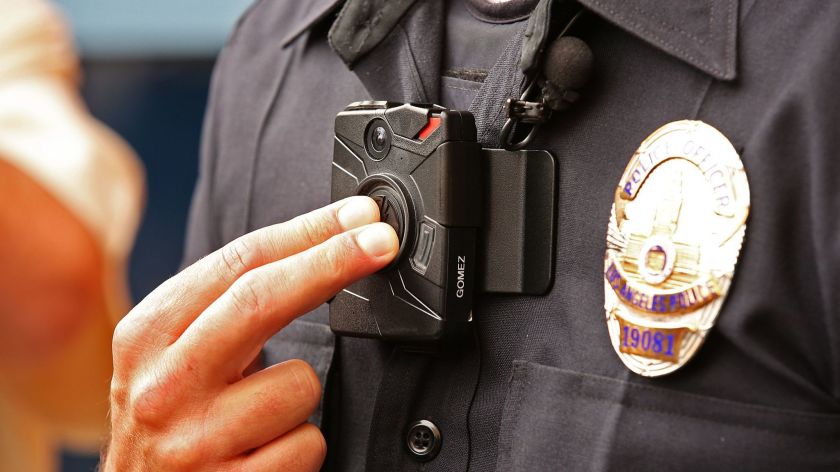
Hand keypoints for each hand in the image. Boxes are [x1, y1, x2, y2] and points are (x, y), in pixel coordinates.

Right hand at [104, 197, 397, 470]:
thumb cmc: (171, 421)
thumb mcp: (174, 356)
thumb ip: (225, 309)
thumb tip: (317, 249)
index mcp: (148, 336)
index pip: (237, 264)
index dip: (308, 233)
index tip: (358, 217)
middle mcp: (162, 385)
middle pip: (261, 300)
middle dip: (332, 260)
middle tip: (382, 240)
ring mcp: (193, 441)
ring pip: (300, 384)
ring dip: (301, 396)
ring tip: (262, 416)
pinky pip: (307, 442)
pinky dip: (301, 444)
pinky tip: (265, 453)